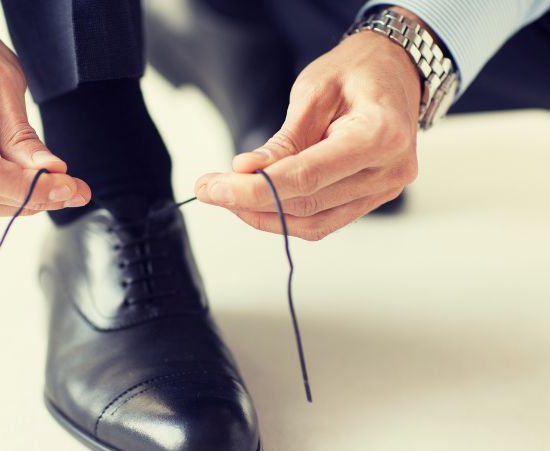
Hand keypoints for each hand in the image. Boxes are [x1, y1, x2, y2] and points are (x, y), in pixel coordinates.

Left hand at [195, 28, 421, 239]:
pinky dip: (286, 215)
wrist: (394, 73)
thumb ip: (283, 139)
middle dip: (250, 201)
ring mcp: (384, 190)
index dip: (255, 189)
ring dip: (264, 214)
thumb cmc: (356, 72)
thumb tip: (245, 172)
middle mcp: (389, 170)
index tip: (213, 189)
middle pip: (308, 204)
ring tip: (229, 195)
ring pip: (314, 223)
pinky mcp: (372, 199)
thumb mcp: (314, 92)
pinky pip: (324, 221)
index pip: (308, 176)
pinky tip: (257, 200)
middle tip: (210, 189)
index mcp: (380, 134)